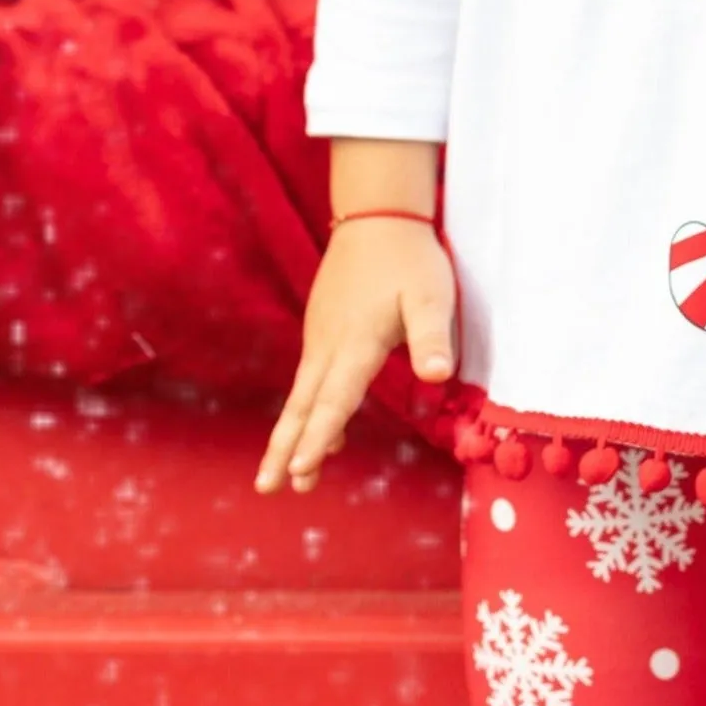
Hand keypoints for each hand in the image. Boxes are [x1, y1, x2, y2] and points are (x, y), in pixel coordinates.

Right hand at [256, 222, 456, 494]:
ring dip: (291, 437)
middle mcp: (329, 346)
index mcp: (356, 342)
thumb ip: (432, 337)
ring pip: (301, 397)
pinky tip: (315, 434)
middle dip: (286, 450)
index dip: (319, 436)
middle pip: (303, 406)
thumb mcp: (431, 295)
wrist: (376, 217)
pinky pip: (310, 382)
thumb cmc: (409, 259)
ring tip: (282, 478)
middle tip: (268, 489)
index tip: (301, 470)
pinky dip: (306, 412)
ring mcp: (321, 339)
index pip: (334, 399)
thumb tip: (437, 377)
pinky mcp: (323, 333)